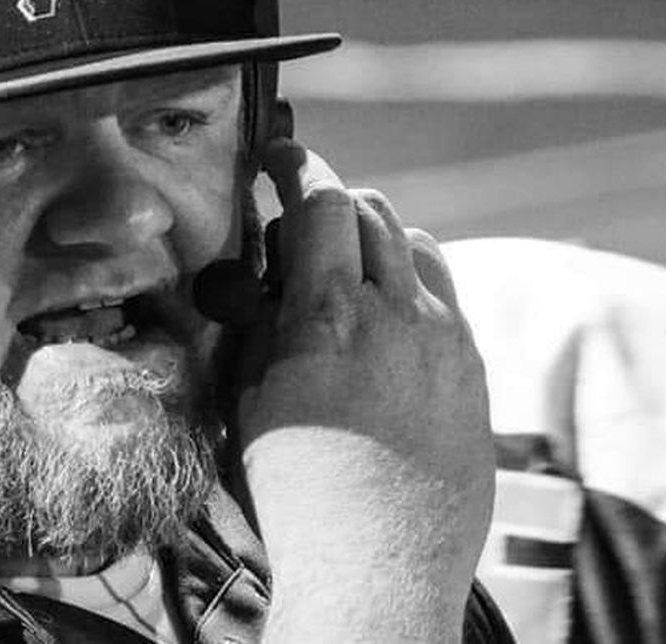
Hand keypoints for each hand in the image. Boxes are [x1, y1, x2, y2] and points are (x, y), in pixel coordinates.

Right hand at [235, 141, 494, 640]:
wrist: (378, 566)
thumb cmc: (297, 493)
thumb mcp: (249, 401)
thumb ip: (258, 326)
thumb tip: (261, 282)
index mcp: (328, 315)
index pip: (321, 201)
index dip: (294, 164)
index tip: (276, 157)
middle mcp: (397, 313)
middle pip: (371, 210)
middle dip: (330, 200)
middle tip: (299, 224)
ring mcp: (444, 339)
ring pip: (414, 243)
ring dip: (375, 237)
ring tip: (346, 268)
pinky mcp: (473, 369)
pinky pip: (443, 293)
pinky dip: (410, 280)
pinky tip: (387, 317)